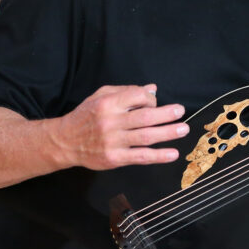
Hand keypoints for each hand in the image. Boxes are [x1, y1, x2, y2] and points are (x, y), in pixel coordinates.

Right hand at [52, 84, 187, 169]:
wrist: (64, 142)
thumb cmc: (86, 116)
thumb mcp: (100, 96)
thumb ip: (126, 91)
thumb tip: (153, 89)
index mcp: (108, 104)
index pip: (137, 96)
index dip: (150, 99)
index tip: (155, 103)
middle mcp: (111, 122)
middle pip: (145, 117)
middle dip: (166, 114)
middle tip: (180, 111)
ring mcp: (113, 141)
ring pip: (146, 137)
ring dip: (168, 133)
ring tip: (183, 129)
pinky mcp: (114, 158)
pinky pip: (141, 157)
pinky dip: (158, 156)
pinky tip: (172, 154)